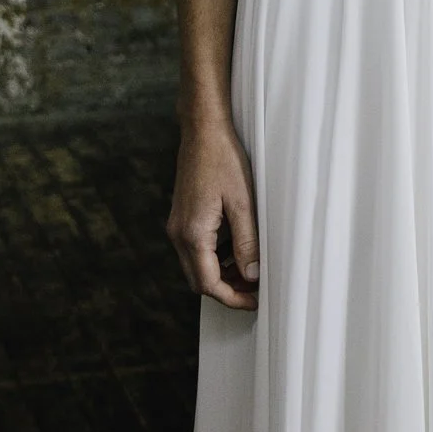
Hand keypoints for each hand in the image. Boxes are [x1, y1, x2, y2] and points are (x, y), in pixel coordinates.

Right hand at [167, 118, 260, 310]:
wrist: (202, 130)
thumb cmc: (223, 160)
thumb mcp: (242, 202)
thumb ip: (247, 242)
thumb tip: (252, 275)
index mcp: (193, 234)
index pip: (209, 284)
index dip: (233, 298)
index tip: (255, 301)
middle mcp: (179, 234)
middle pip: (199, 280)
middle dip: (227, 290)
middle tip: (255, 289)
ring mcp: (177, 226)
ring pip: (196, 266)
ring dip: (221, 274)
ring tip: (250, 269)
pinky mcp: (182, 218)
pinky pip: (195, 249)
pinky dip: (215, 257)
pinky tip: (237, 248)